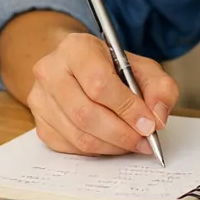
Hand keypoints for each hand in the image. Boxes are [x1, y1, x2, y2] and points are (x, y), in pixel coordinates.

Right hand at [27, 33, 178, 155]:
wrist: (77, 66)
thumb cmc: (109, 66)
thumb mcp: (141, 67)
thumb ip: (159, 88)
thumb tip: (157, 117)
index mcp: (76, 48)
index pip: (99, 84)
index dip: (127, 108)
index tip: (148, 124)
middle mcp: (50, 71)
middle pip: (86, 113)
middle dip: (121, 133)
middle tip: (144, 140)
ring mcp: (40, 98)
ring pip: (78, 135)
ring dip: (111, 146)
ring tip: (132, 143)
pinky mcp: (40, 122)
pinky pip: (70, 146)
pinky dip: (96, 151)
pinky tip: (111, 143)